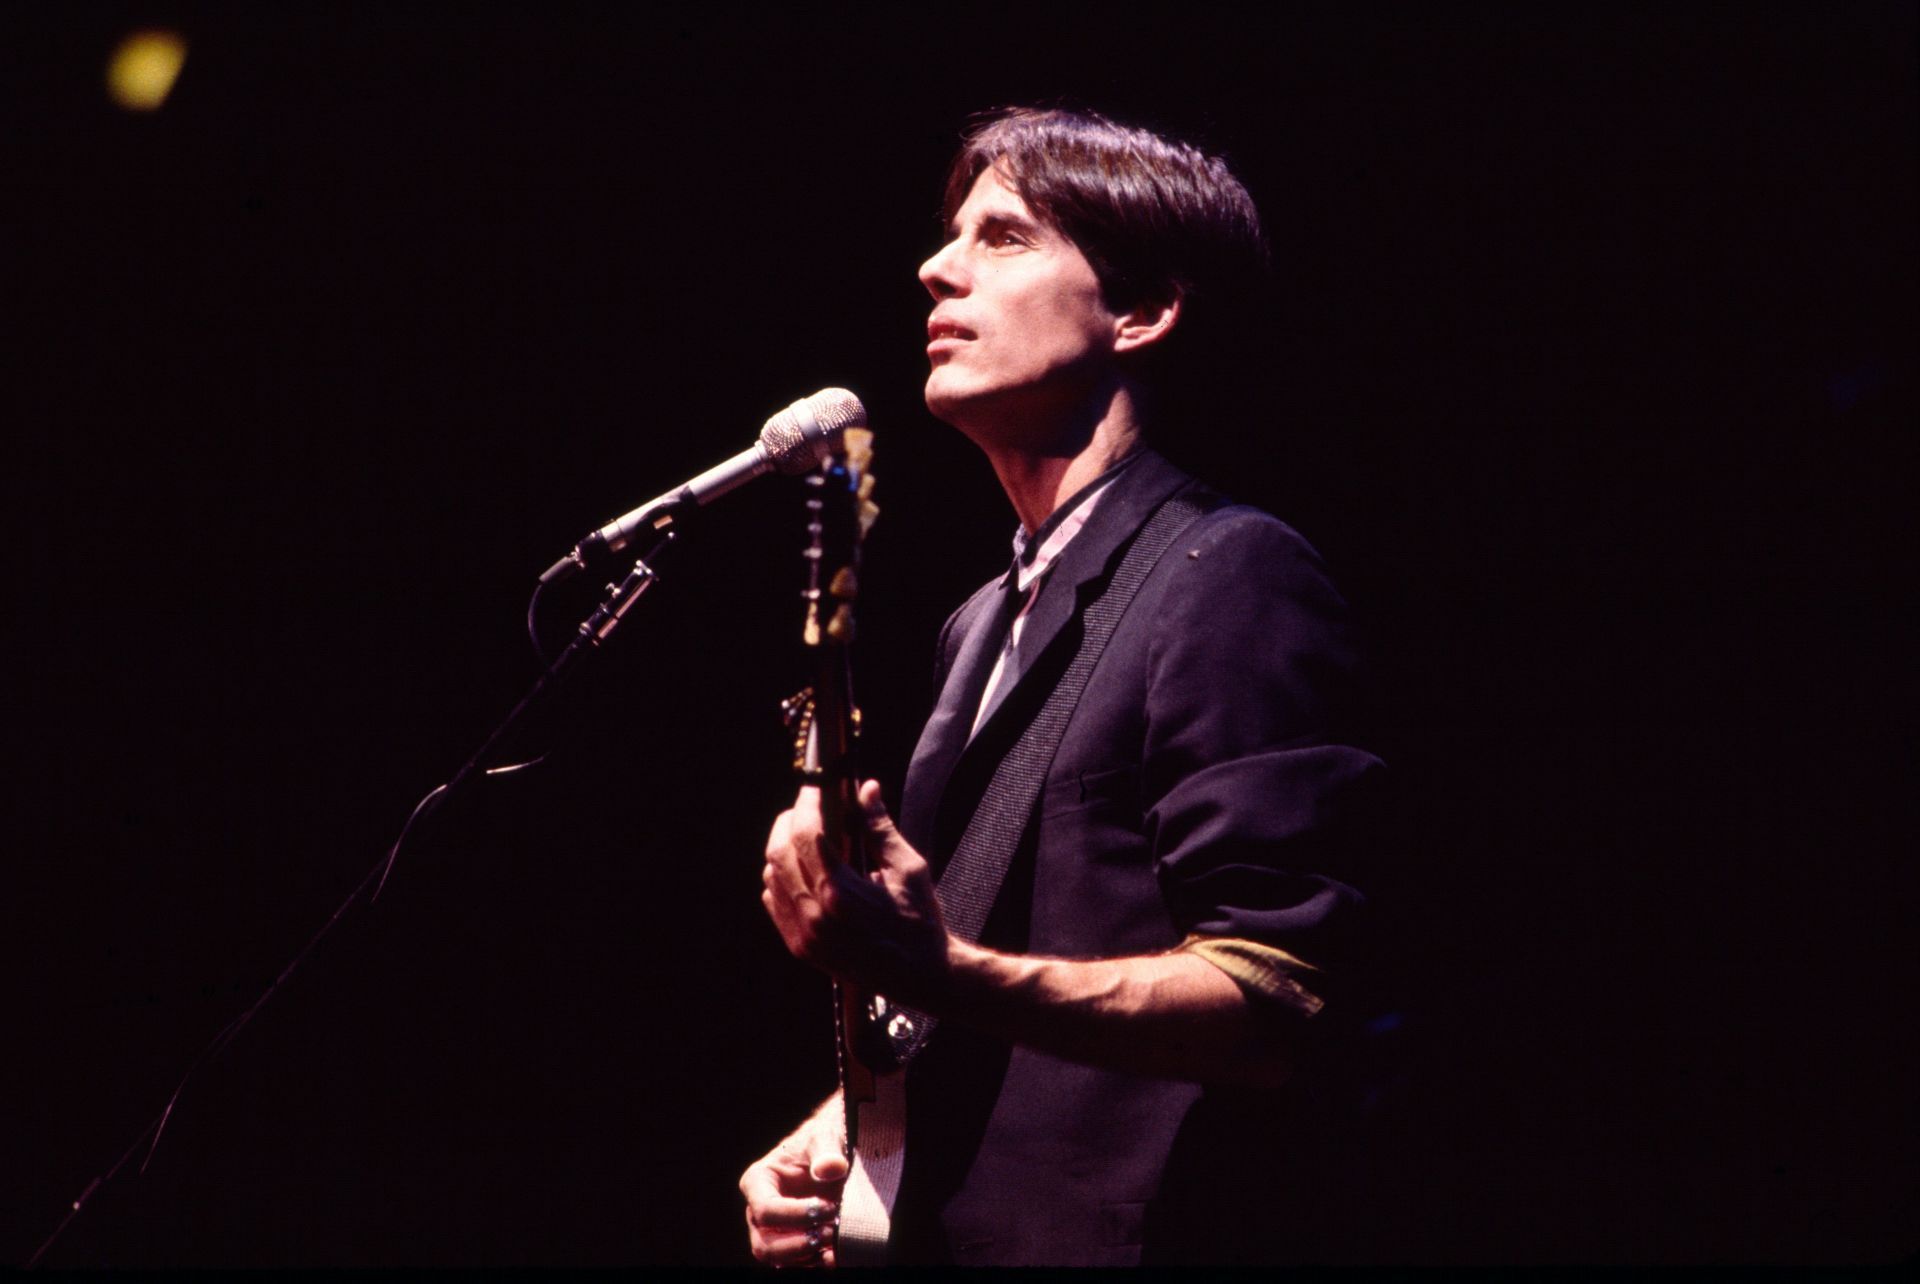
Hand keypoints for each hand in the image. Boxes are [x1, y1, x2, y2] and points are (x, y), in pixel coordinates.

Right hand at [739, 1102, 847, 1266]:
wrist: (832, 1154)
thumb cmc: (821, 1143)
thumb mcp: (824, 1139)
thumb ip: (827, 1152)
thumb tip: (829, 1169)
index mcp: (758, 1182)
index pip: (765, 1210)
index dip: (795, 1215)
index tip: (827, 1207)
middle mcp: (758, 1211)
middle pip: (764, 1244)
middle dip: (798, 1244)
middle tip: (829, 1232)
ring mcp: (772, 1230)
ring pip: (778, 1259)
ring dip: (806, 1256)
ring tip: (835, 1241)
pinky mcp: (790, 1242)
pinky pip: (795, 1263)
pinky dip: (814, 1263)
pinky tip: (835, 1254)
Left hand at [761, 780, 950, 1004]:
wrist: (922, 975)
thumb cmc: (920, 922)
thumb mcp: (908, 869)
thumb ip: (881, 827)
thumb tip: (868, 790)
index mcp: (841, 893)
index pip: (807, 835)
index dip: (806, 804)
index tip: (813, 788)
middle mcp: (816, 915)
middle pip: (779, 853)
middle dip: (788, 822)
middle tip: (805, 808)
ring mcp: (805, 935)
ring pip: (772, 877)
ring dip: (782, 850)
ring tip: (805, 838)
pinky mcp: (802, 948)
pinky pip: (775, 904)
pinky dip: (780, 880)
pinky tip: (801, 871)